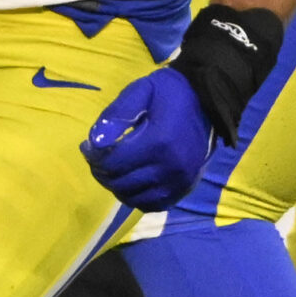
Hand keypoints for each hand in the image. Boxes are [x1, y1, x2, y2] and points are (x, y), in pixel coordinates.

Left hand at [81, 69, 214, 210]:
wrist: (209, 100)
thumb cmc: (169, 93)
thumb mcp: (140, 91)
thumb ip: (115, 115)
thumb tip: (93, 142)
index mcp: (158, 141)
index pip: (113, 163)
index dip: (93, 157)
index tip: (87, 146)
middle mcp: (170, 167)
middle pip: (121, 184)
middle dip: (101, 172)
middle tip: (97, 158)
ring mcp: (180, 181)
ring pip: (135, 198)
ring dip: (117, 187)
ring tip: (113, 170)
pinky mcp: (186, 188)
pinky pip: (154, 205)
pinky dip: (138, 198)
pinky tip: (131, 182)